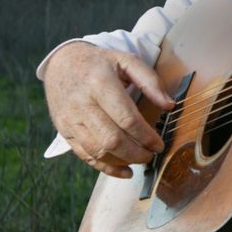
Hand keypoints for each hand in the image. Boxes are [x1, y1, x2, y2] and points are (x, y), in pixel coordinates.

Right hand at [42, 41, 174, 177]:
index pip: (127, 119)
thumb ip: (150, 81)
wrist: (62, 63)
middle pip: (112, 140)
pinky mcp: (64, 131)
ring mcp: (70, 119)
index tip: (158, 144)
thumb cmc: (98, 63)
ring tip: (139, 159)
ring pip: (98, 151)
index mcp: (100, 83)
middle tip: (150, 155)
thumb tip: (169, 105)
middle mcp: (82, 103)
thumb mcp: (126, 61)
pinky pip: (85, 156)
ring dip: (123, 161)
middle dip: (136, 153)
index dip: (146, 136)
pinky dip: (106, 168)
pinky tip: (124, 170)